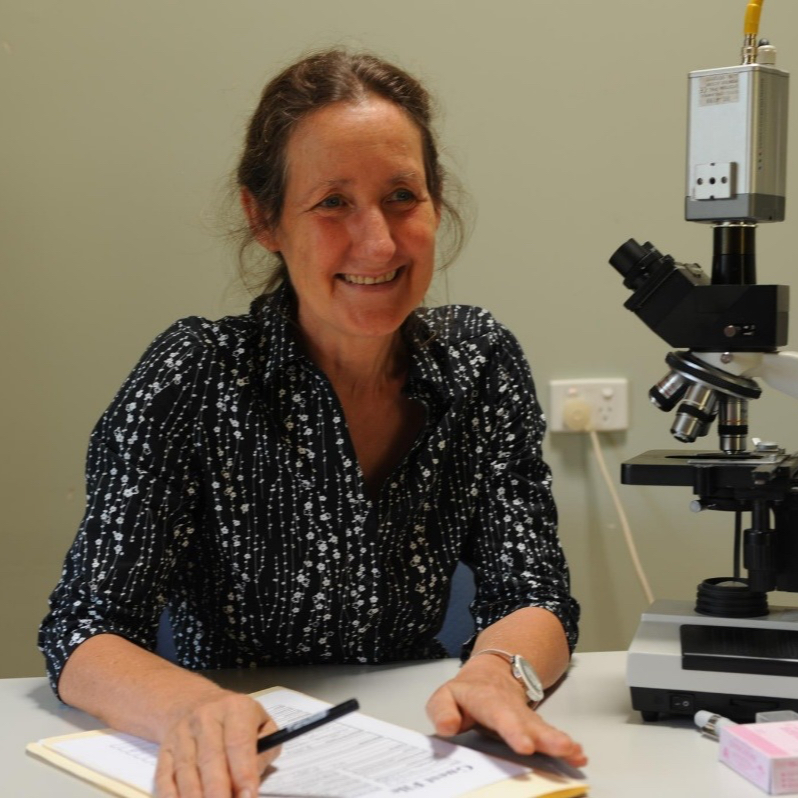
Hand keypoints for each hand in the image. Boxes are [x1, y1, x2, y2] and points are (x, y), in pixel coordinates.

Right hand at [154, 688, 279, 797]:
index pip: (239, 743)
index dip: (243, 772)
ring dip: (194, 797)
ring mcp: (182, 733)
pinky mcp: (164, 749)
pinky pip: (164, 776)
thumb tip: (252, 781)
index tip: (248, 797)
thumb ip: (265, 752)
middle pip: (210, 758)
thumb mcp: (263, 725)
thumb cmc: (239, 721)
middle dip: (218, 791)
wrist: (197, 703)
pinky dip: (171, 796)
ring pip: (186, 770)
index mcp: (235, 709)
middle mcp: (206, 717)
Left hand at [425, 655, 586, 767]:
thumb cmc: (467, 693)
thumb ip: (441, 710)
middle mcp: (509, 707)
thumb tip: (447, 726)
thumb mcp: (445, 696)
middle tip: (560, 748)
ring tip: (574, 752)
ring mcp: (524, 716)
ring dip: (558, 740)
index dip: (512, 729)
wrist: (491, 673)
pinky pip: (549, 734)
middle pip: (527, 720)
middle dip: (543, 736)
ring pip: (542, 727)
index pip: (497, 713)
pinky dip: (565, 744)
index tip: (525, 746)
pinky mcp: (535, 725)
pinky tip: (578, 755)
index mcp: (485, 699)